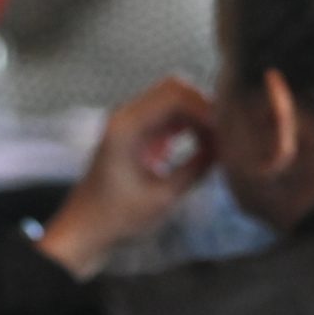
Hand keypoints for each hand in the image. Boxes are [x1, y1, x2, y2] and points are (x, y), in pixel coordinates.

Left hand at [38, 77, 215, 275]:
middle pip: (176, 88)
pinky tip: (206, 148)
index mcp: (126, 126)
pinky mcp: (138, 132)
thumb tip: (225, 149)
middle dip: (205, 108)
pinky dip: (191, 127)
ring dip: (199, 117)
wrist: (88, 226)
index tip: (225, 135)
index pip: (175, 95)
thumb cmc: (119, 216)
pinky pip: (171, 117)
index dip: (205, 110)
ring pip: (176, 99)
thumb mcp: (163, 197)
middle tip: (225, 137)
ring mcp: (131, 121)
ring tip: (218, 146)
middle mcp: (126, 115)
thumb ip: (196, 169)